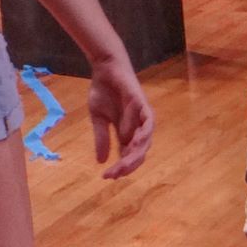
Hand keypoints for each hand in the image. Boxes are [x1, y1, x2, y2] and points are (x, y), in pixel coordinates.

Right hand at [87, 56, 154, 179]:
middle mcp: (137, 129)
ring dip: (135, 155)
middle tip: (113, 174)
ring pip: (144, 143)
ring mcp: (141, 118)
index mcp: (126, 133)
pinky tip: (135, 144)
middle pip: (137, 153)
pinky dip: (144, 135)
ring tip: (124, 165)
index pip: (127, 156)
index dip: (120, 168)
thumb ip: (102, 138)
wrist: (105, 69)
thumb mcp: (98, 119)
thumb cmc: (104, 91)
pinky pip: (148, 124)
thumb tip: (101, 162)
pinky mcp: (143, 106)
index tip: (107, 177)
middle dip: (126, 166)